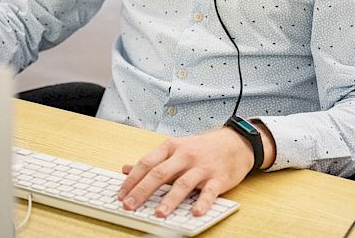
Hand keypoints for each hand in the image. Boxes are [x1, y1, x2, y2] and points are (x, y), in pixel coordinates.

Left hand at [117, 126, 257, 217]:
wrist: (233, 142)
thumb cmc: (201, 147)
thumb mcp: (174, 148)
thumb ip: (151, 160)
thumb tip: (126, 169)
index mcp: (171, 147)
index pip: (147, 163)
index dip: (132, 179)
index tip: (121, 194)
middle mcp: (184, 155)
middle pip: (160, 173)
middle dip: (143, 190)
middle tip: (130, 205)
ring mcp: (201, 167)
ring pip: (183, 183)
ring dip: (169, 199)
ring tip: (159, 214)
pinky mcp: (218, 178)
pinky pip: (209, 192)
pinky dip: (202, 203)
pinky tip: (196, 212)